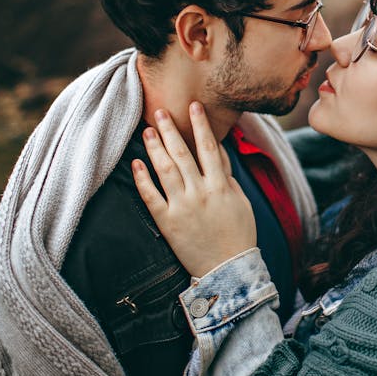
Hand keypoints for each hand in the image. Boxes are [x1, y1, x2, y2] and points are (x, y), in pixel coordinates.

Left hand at [132, 102, 256, 277]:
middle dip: (170, 129)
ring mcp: (182, 207)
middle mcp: (200, 193)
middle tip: (160, 110)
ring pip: (165, 170)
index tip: (194, 106)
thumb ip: (227, 175)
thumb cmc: (238, 234)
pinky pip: (151, 197)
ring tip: (147, 130)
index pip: (209, 148)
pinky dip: (142, 179)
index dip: (200, 125)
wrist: (228, 269)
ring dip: (155, 147)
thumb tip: (218, 151)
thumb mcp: (240, 200)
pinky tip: (136, 163)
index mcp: (220, 186)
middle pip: (182, 154)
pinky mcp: (168, 222)